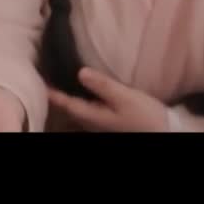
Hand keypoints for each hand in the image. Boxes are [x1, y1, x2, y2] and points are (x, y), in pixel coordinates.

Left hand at [47, 67, 168, 131]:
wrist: (166, 131)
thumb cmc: (145, 116)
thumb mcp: (125, 97)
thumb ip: (102, 85)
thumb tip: (80, 72)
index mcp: (91, 115)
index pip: (64, 102)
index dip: (50, 91)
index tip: (36, 76)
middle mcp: (91, 121)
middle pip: (67, 106)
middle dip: (56, 91)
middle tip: (45, 73)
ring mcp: (99, 122)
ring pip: (76, 107)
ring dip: (67, 94)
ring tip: (58, 77)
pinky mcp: (108, 120)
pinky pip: (86, 107)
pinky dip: (80, 96)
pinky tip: (82, 88)